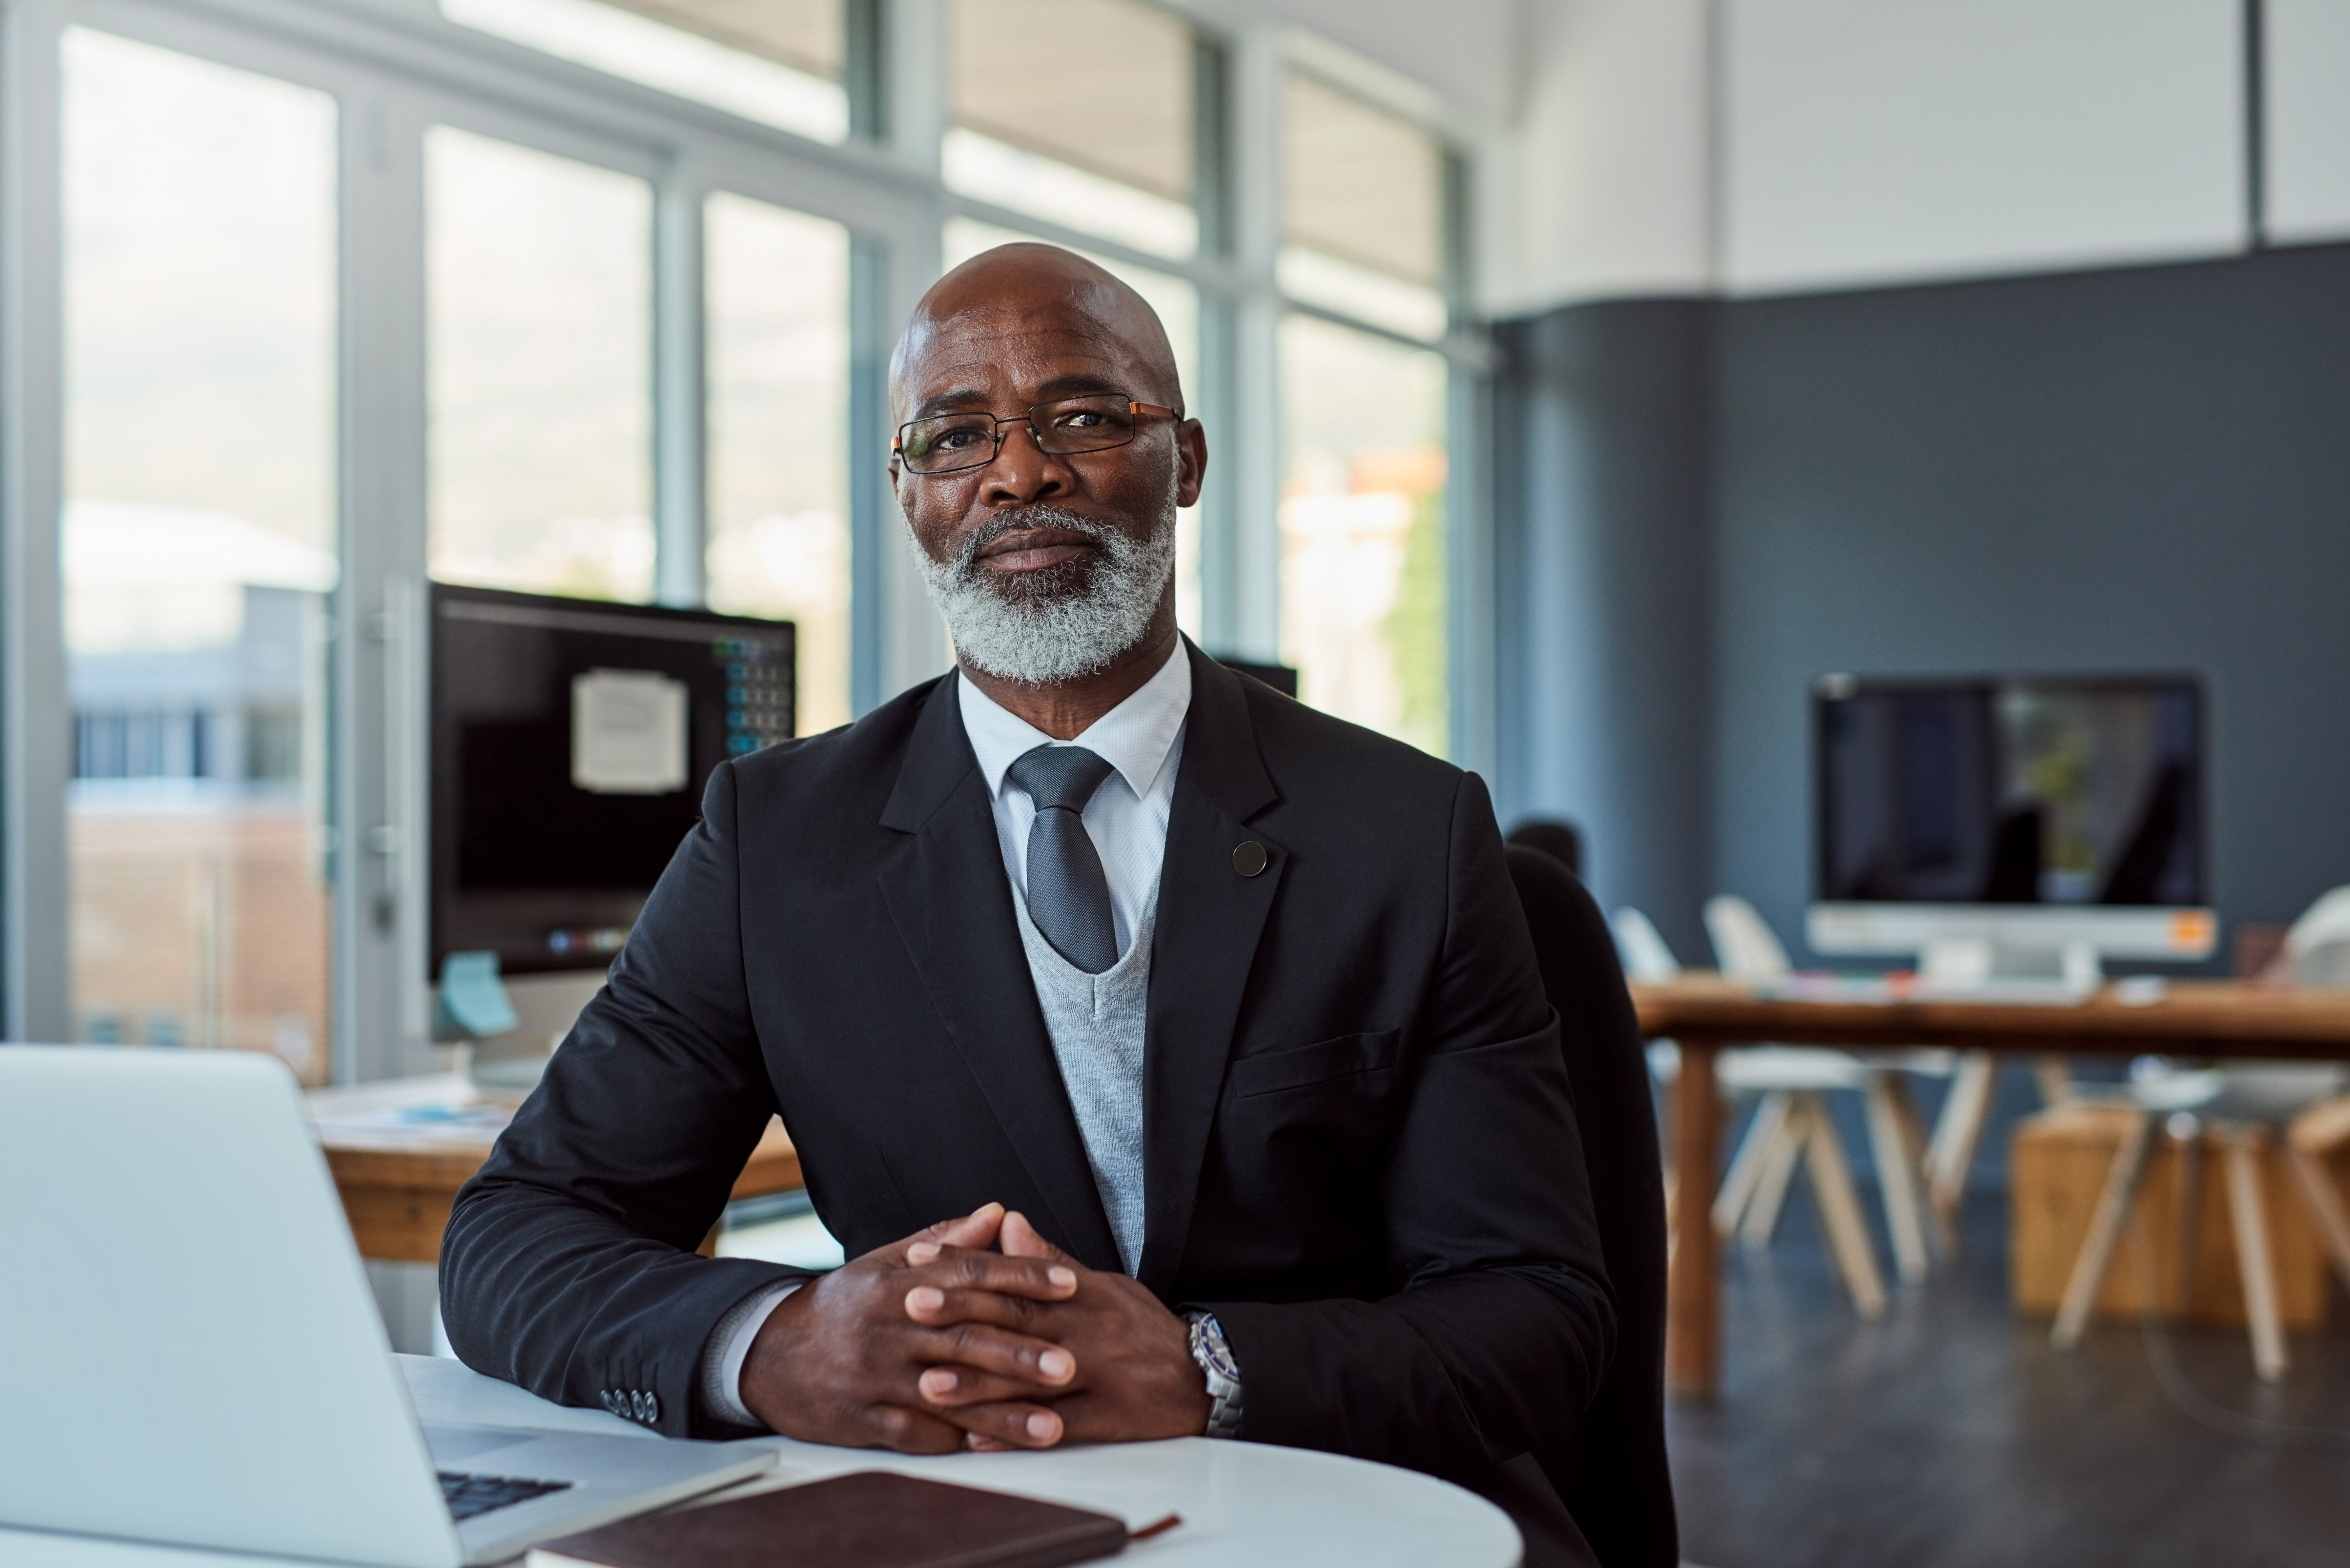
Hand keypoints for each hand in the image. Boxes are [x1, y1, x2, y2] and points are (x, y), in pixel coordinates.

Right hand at [737, 1203, 1080, 1453]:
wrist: (769, 1352)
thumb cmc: (842, 1306)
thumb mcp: (885, 1263)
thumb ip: (946, 1241)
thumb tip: (999, 1212)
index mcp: (899, 1284)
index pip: (971, 1275)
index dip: (1023, 1278)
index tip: (1071, 1284)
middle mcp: (891, 1328)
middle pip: (966, 1337)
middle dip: (1022, 1352)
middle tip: (1074, 1364)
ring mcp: (877, 1377)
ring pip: (949, 1394)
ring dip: (1003, 1412)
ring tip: (1053, 1424)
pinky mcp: (863, 1419)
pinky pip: (915, 1434)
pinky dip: (955, 1440)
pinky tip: (995, 1448)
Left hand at [905, 1211, 1209, 1449]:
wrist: (1205, 1376)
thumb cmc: (1143, 1328)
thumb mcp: (1104, 1283)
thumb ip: (1049, 1260)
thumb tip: (1006, 1223)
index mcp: (1084, 1294)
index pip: (1018, 1274)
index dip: (969, 1266)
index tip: (922, 1259)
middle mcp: (1087, 1333)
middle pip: (1017, 1321)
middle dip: (961, 1315)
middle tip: (910, 1307)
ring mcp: (1097, 1378)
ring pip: (1029, 1381)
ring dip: (978, 1385)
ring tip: (929, 1384)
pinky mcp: (1107, 1419)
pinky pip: (1056, 1430)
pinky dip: (1015, 1436)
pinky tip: (975, 1440)